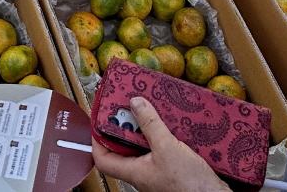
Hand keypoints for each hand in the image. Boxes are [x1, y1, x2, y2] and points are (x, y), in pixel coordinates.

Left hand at [91, 97, 229, 191]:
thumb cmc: (189, 185)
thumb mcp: (167, 148)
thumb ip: (150, 125)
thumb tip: (135, 103)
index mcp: (134, 172)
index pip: (103, 158)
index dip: (97, 139)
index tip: (99, 119)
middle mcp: (143, 173)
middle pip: (124, 148)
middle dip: (125, 126)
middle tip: (129, 107)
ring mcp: (158, 172)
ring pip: (144, 147)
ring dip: (146, 128)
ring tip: (150, 110)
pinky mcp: (174, 169)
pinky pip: (161, 149)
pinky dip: (163, 135)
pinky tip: (171, 124)